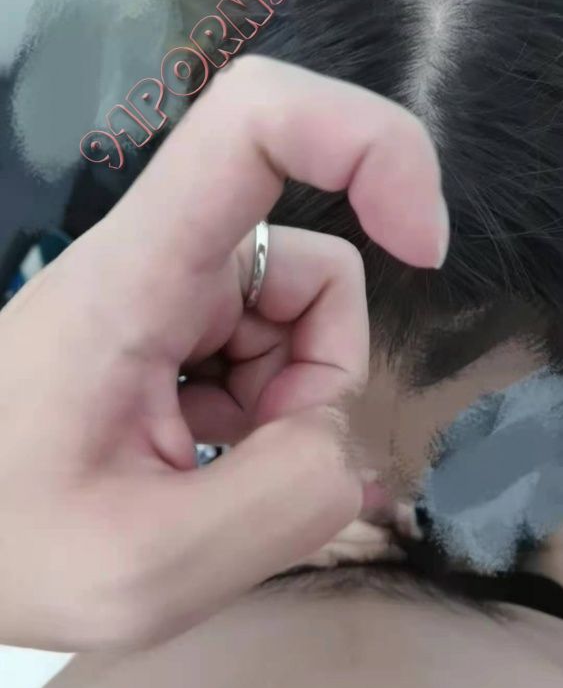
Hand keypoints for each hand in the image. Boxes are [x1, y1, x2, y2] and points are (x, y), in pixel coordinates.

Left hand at [0, 55, 447, 650]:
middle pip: (317, 268)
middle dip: (325, 381)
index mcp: (140, 270)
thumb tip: (347, 445)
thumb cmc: (3, 542)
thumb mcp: (140, 568)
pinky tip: (206, 460)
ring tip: (213, 473)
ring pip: (302, 319)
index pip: (258, 119)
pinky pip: (270, 352)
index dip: (369, 144)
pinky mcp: (172, 328)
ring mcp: (169, 292)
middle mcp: (161, 258)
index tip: (422, 246)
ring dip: (293, 407)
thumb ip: (280, 507)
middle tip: (252, 468)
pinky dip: (268, 414)